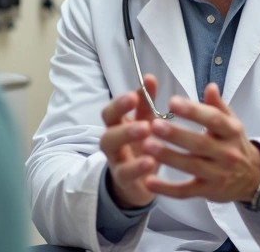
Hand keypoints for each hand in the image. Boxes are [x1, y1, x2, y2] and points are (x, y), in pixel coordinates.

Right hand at [99, 74, 161, 208]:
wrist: (138, 182)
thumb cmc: (141, 145)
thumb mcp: (145, 122)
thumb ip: (146, 103)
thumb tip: (149, 76)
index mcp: (117, 127)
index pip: (110, 113)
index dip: (119, 105)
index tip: (134, 96)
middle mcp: (112, 144)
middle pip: (107, 135)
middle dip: (124, 128)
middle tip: (145, 125)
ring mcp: (116, 163)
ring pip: (113, 155)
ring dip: (129, 149)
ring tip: (149, 144)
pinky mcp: (125, 181)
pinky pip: (126, 175)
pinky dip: (138, 169)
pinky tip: (152, 163)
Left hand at [141, 83, 259, 202]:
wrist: (253, 177)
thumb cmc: (234, 144)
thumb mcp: (231, 123)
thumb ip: (218, 106)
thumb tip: (210, 87)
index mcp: (231, 131)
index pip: (214, 119)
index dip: (193, 111)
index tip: (172, 102)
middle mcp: (227, 153)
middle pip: (200, 143)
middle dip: (177, 134)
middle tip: (154, 125)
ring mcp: (218, 174)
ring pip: (191, 166)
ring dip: (168, 157)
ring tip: (147, 146)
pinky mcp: (208, 192)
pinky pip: (185, 192)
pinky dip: (167, 188)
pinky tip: (148, 181)